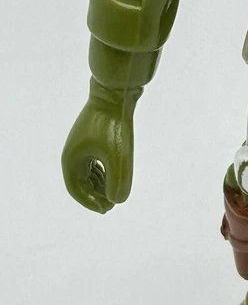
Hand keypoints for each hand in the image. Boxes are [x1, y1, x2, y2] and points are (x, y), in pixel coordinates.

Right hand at [62, 84, 136, 213]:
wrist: (115, 94)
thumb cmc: (114, 126)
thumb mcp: (119, 157)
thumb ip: (118, 181)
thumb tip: (116, 201)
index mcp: (72, 159)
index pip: (76, 189)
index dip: (90, 202)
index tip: (106, 210)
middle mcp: (73, 152)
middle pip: (81, 182)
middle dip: (95, 195)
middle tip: (112, 205)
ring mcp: (82, 143)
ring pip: (88, 171)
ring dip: (99, 185)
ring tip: (114, 194)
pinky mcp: (93, 136)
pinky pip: (94, 161)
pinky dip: (103, 172)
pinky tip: (113, 176)